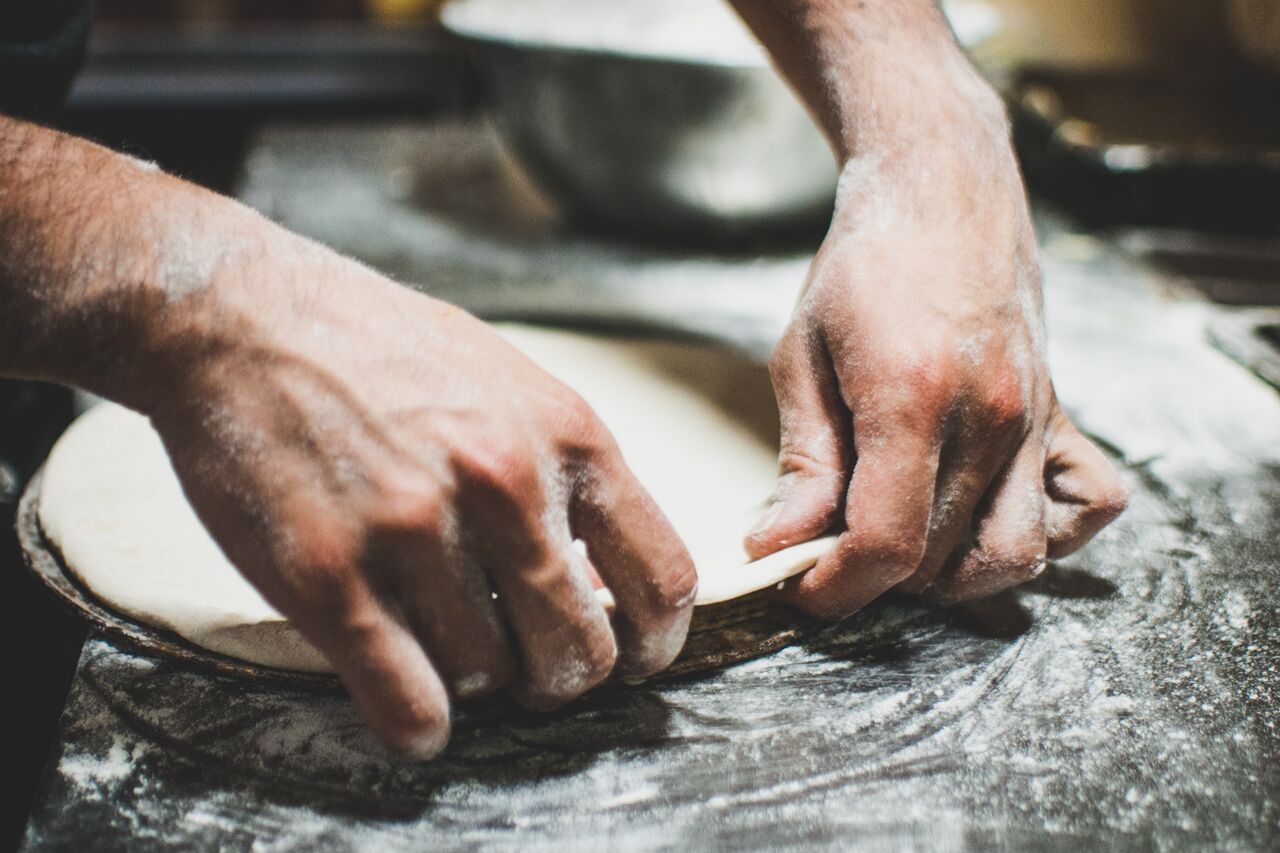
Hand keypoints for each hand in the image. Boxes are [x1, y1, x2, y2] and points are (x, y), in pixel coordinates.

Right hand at [144, 242, 695, 756]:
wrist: (243, 317)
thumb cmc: (385, 352)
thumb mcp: (510, 386)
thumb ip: (565, 474)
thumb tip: (605, 579)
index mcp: (565, 436)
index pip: (662, 578)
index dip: (656, 642)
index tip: (632, 659)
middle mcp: (503, 484)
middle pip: (581, 652)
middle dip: (559, 677)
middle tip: (524, 663)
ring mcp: (414, 530)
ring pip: (489, 679)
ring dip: (473, 683)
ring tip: (440, 639)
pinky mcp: (328, 574)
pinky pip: (408, 703)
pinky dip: (419, 728)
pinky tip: (414, 712)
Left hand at [745, 93, 1127, 617]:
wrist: (943, 188)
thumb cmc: (862, 264)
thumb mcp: (802, 355)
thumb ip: (802, 460)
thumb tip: (778, 546)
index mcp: (912, 398)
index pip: (887, 543)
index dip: (837, 587)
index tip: (799, 585)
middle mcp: (989, 418)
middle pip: (939, 558)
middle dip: (873, 578)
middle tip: (824, 550)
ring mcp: (1036, 418)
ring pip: (1011, 553)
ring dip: (948, 574)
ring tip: (894, 541)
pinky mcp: (1061, 412)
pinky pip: (1085, 506)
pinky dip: (1042, 533)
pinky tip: (980, 515)